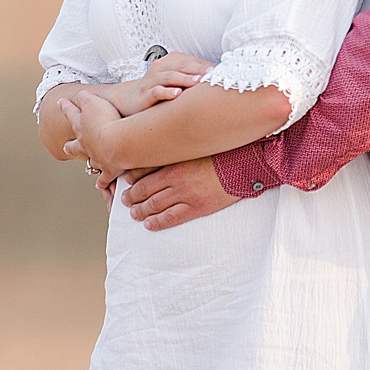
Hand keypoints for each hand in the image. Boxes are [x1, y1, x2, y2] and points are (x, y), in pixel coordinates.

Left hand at [59, 93, 120, 175]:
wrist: (116, 143)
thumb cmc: (105, 120)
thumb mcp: (93, 100)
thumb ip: (85, 97)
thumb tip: (81, 95)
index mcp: (81, 125)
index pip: (71, 113)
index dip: (66, 107)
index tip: (59, 103)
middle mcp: (85, 144)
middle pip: (74, 146)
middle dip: (71, 146)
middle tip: (66, 146)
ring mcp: (96, 158)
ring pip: (90, 162)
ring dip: (89, 163)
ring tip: (89, 166)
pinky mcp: (109, 170)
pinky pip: (104, 179)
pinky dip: (104, 182)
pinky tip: (103, 186)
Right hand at [105, 52, 213, 116]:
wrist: (131, 99)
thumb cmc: (159, 88)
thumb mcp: (175, 79)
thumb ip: (191, 76)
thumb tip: (216, 79)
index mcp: (168, 62)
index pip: (189, 60)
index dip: (203, 65)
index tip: (218, 72)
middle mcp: (160, 68)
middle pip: (180, 66)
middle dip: (197, 69)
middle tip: (211, 74)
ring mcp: (151, 81)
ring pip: (169, 77)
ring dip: (185, 79)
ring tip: (198, 81)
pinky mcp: (145, 94)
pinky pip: (156, 91)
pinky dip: (166, 92)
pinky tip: (177, 94)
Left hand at [121, 157, 242, 230]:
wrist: (245, 164)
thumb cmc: (224, 151)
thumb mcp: (197, 144)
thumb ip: (180, 148)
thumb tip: (169, 147)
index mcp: (174, 159)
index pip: (144, 170)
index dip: (131, 178)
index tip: (125, 181)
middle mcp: (175, 177)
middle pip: (145, 189)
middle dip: (131, 196)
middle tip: (124, 200)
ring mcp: (185, 194)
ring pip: (154, 205)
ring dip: (140, 211)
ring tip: (133, 214)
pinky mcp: (196, 207)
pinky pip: (171, 218)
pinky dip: (157, 222)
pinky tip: (149, 225)